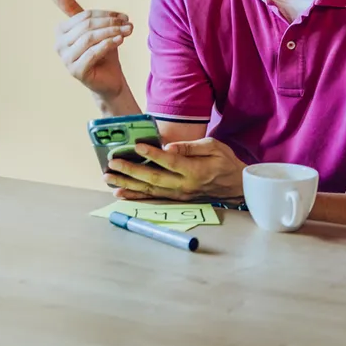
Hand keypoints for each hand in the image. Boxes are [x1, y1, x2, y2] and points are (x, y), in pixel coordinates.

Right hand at [51, 0, 132, 100]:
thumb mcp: (92, 28)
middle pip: (87, 26)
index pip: (84, 16)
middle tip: (128, 24)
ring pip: (89, 38)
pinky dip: (107, 45)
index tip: (124, 16)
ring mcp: (66, 59)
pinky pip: (92, 53)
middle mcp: (59, 45)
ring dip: (111, 32)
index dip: (105, 14)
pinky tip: (120, 41)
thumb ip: (76, 10)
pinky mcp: (75, 71)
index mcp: (61, 31)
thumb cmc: (102, 52)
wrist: (110, 79)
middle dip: (110, 23)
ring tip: (127, 31)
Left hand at [104, 137, 245, 201]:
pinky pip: (153, 198)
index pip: (170, 162)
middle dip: (130, 171)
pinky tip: (121, 192)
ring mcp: (179, 195)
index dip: (153, 155)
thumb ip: (190, 147)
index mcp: (195, 170)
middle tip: (112, 163)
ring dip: (128, 185)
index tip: (137, 146)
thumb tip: (169, 147)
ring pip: (150, 191)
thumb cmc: (225, 162)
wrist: (236, 186)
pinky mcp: (176, 199)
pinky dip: (136, 196)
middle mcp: (185, 186)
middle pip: (154, 179)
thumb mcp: (213, 147)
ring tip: (109, 178)